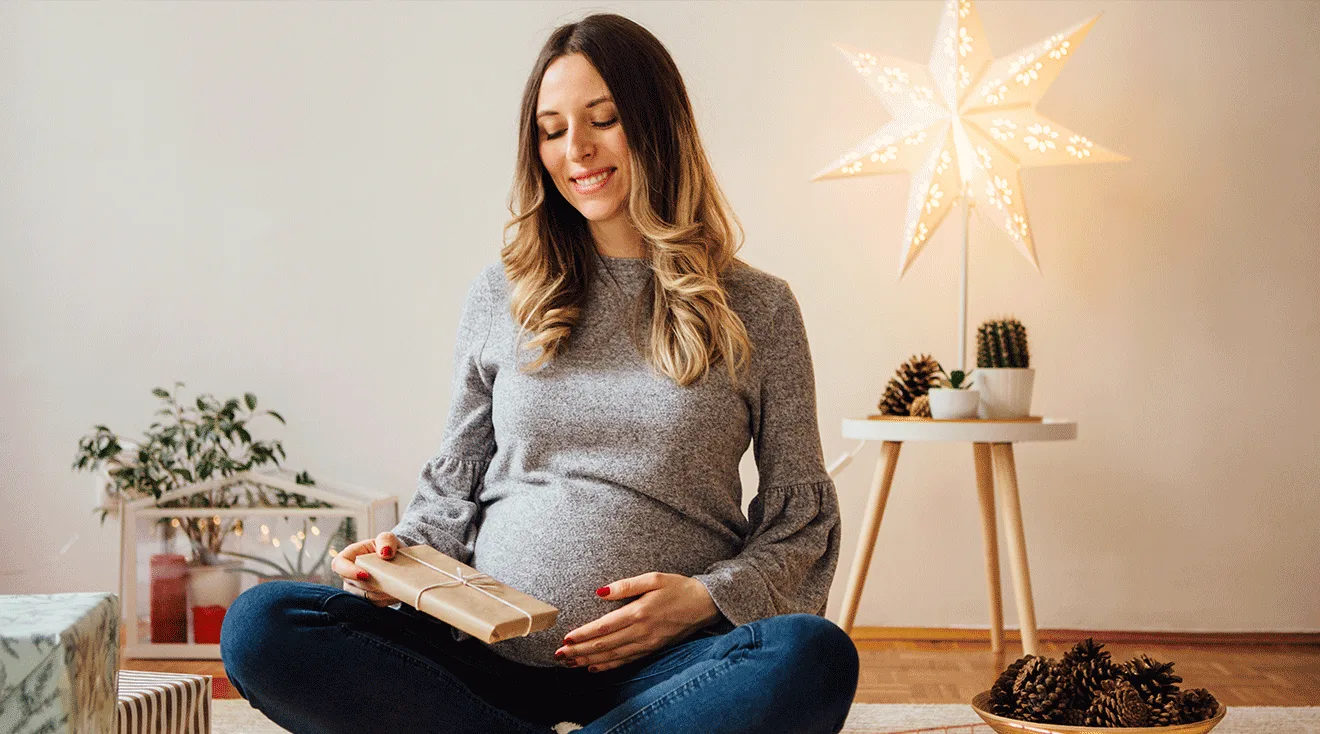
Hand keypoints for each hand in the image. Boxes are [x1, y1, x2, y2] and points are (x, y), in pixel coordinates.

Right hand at [331, 531, 401, 606]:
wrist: (397, 561)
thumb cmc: (388, 547)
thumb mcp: (388, 539)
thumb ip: (386, 540)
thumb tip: (385, 553)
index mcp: (349, 556)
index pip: (338, 565)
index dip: (348, 571)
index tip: (365, 575)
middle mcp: (348, 576)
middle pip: (355, 584)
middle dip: (374, 583)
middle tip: (391, 579)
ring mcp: (356, 590)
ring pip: (366, 596)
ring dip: (382, 592)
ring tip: (397, 584)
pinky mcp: (367, 600)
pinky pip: (376, 603)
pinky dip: (387, 598)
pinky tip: (397, 591)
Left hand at [555, 572, 722, 672]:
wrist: (704, 605)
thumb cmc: (678, 588)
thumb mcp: (653, 578)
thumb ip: (626, 585)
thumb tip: (600, 592)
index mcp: (639, 612)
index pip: (604, 627)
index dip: (583, 635)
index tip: (565, 639)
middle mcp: (641, 631)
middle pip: (604, 645)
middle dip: (580, 651)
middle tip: (559, 655)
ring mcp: (647, 643)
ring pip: (612, 656)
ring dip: (589, 660)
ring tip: (570, 663)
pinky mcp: (652, 649)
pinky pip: (626, 661)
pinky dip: (608, 666)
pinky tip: (594, 668)